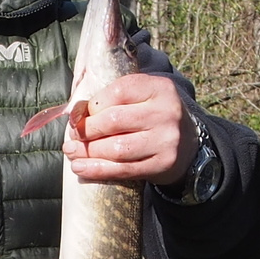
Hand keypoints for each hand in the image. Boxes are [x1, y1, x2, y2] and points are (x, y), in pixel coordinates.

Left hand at [67, 72, 193, 186]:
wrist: (188, 144)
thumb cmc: (153, 116)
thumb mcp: (143, 96)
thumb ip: (114, 97)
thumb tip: (75, 113)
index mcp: (160, 88)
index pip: (119, 91)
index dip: (92, 104)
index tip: (78, 115)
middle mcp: (166, 113)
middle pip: (114, 121)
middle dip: (86, 130)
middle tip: (73, 135)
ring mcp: (167, 140)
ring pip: (117, 148)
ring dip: (88, 152)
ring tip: (72, 151)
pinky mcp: (163, 164)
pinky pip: (123, 169)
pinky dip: (97, 170)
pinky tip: (80, 168)